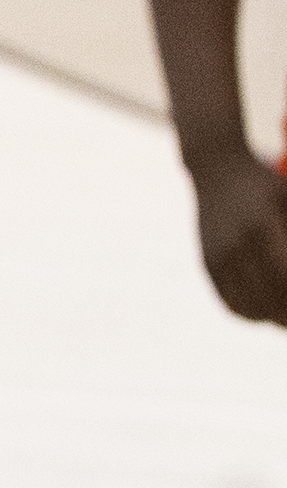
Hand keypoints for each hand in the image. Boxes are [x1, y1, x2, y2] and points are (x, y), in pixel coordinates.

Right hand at [193, 152, 286, 324]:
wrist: (216, 169)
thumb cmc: (268, 184)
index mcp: (261, 227)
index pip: (285, 279)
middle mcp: (236, 245)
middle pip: (271, 299)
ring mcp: (218, 256)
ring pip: (251, 307)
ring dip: (274, 318)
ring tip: (285, 317)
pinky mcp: (208, 263)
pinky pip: (232, 302)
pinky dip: (252, 314)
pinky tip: (268, 311)